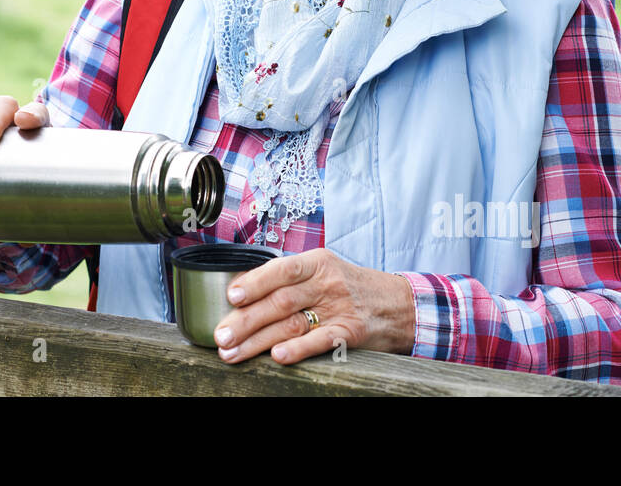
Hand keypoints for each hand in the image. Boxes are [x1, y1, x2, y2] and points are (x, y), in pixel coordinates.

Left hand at [210, 247, 416, 364]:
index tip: (230, 297)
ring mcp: (339, 307)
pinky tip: (277, 357)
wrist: (399, 303)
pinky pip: (321, 340)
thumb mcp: (324, 271)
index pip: (280, 269)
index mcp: (316, 263)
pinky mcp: (351, 331)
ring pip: (292, 324)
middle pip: (279, 302)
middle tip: (221, 336)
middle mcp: (326, 283)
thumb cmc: (351, 287)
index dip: (253, 283)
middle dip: (245, 320)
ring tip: (234, 352)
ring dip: (258, 341)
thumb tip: (244, 292)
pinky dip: (298, 349)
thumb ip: (290, 280)